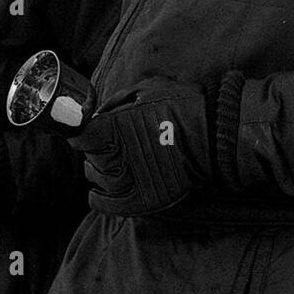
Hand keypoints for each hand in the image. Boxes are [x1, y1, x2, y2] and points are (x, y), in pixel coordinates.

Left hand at [74, 84, 215, 215]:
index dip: (82, 133)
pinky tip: (104, 188)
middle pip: (88, 157)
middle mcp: (115, 157)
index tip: (88, 131)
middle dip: (95, 149)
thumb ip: (116, 103)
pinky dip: (99, 196)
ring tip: (116, 162)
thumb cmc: (182, 105)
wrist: (213, 133)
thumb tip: (95, 115)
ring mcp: (126, 181)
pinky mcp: (139, 200)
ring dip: (99, 170)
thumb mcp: (146, 89)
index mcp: (113, 128)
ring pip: (95, 178)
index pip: (80, 136)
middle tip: (111, 144)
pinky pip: (103, 204)